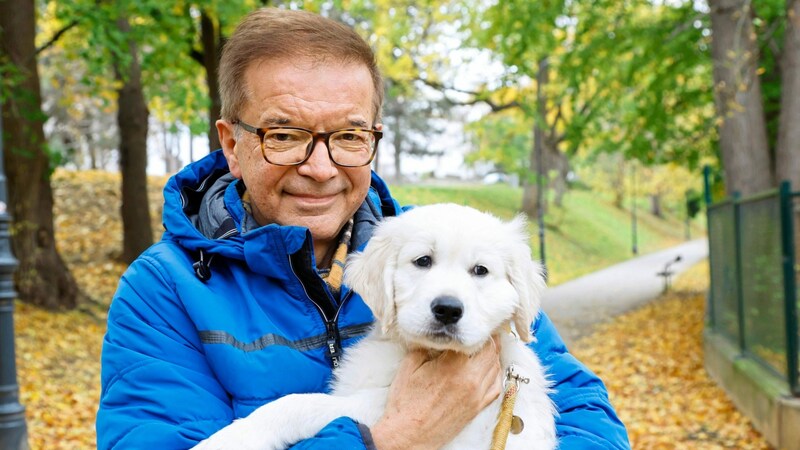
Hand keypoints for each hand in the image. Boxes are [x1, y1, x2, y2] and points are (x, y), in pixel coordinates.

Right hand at [370, 338, 501, 449]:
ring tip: (485, 346)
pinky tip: (489, 368)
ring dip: (492, 354)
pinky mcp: (477, 408)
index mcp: (453, 366)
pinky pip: (496, 386)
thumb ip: (425, 346)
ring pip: (496, 367)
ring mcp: (477, 396)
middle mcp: (471, 380)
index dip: (476, 329)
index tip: (473, 322)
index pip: (475, 340)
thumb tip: (436, 334)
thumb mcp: (410, 366)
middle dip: (488, 339)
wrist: (409, 436)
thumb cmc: (406, 403)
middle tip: (481, 331)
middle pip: (490, 352)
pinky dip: (495, 373)